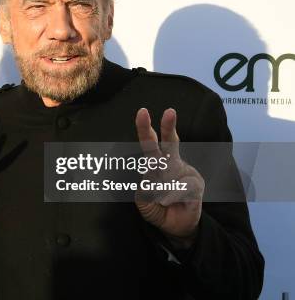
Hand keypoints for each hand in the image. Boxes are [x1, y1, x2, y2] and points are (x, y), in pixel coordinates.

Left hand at [134, 108, 204, 248]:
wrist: (176, 227)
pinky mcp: (196, 183)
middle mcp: (170, 164)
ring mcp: (185, 172)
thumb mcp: (144, 204)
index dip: (145, 129)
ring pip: (175, 167)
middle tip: (170, 111)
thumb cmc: (157, 209)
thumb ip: (143, 193)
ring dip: (164, 183)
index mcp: (155, 165)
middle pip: (169, 143)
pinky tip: (168, 202)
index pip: (150, 144)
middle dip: (168, 126)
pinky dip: (172, 195)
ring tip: (161, 200)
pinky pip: (183, 186)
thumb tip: (147, 182)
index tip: (142, 112)